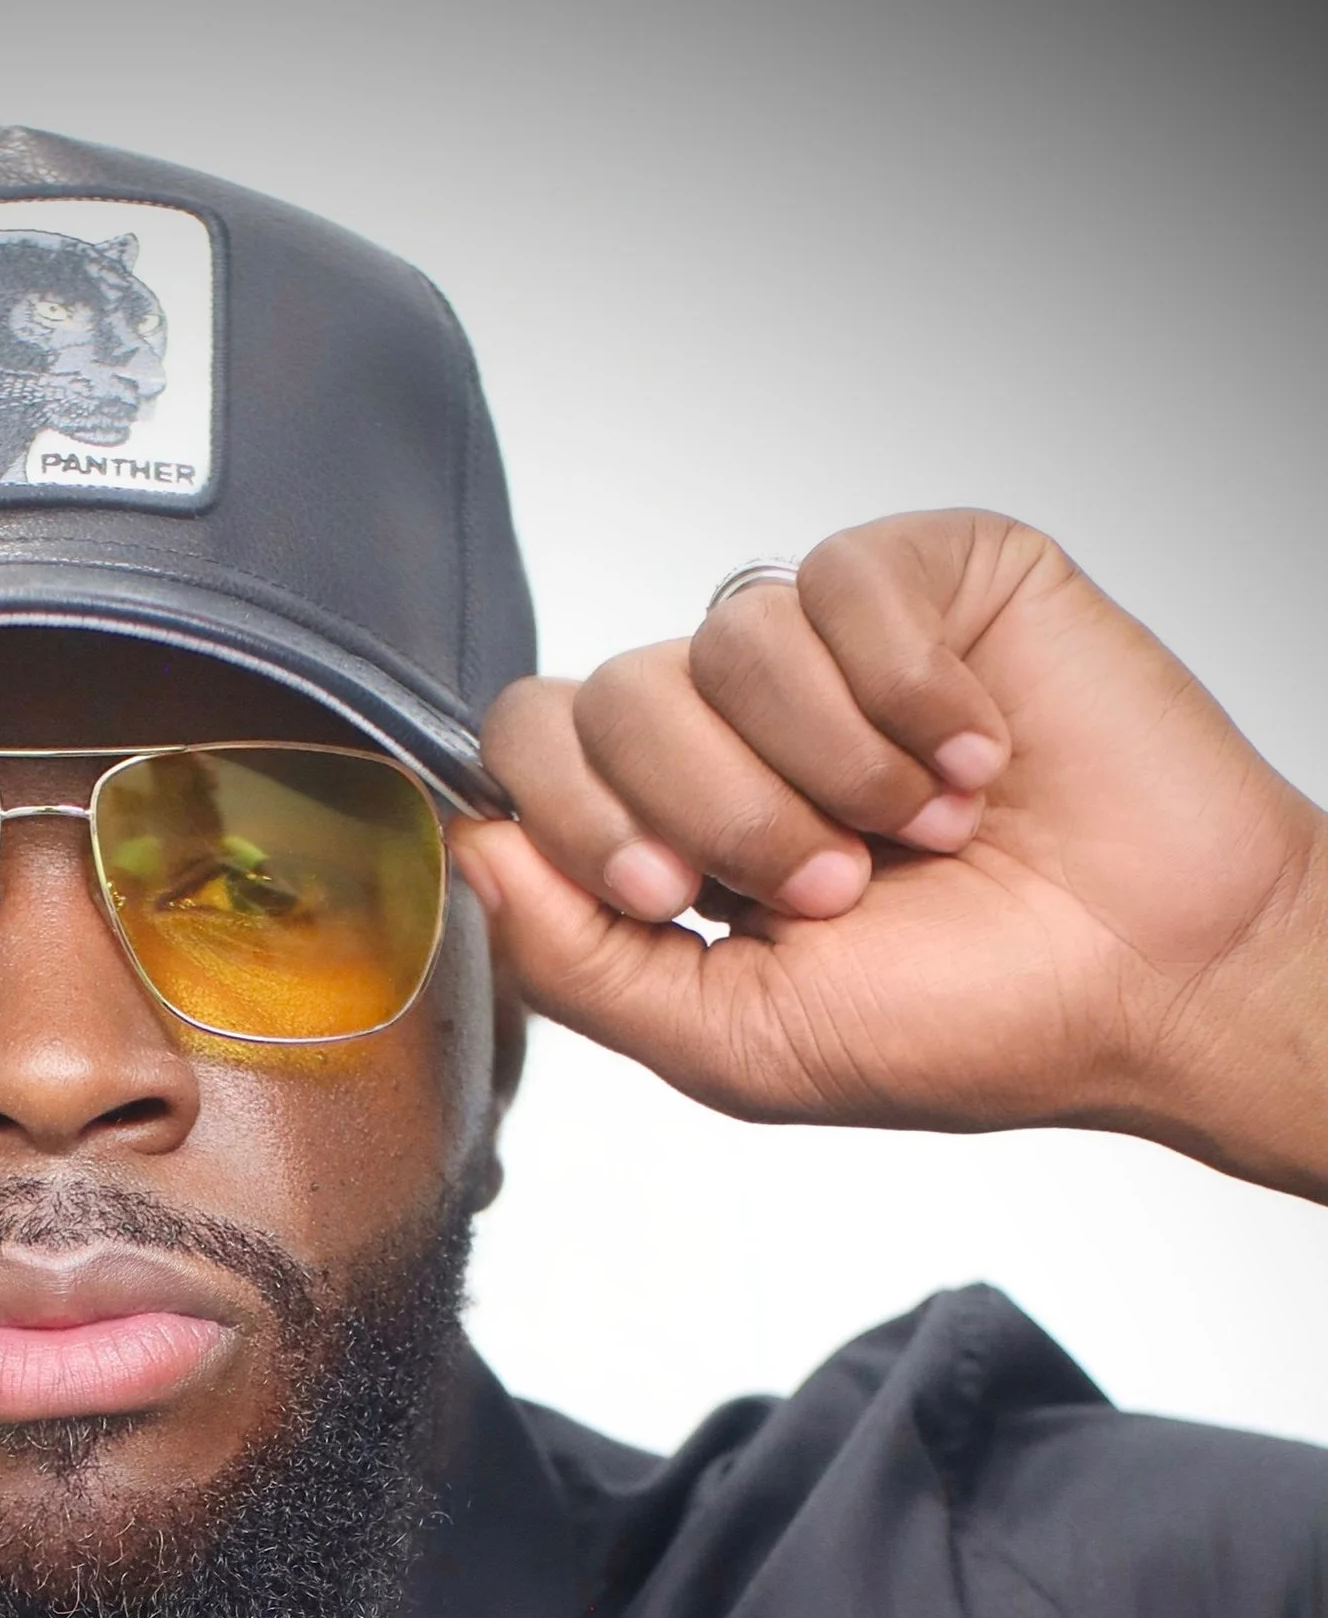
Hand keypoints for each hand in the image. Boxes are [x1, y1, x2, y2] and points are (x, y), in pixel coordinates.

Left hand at [453, 513, 1327, 1200]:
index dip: (578, 816)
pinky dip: (909, 693)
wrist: (1148, 983)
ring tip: (922, 837)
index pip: (532, 752)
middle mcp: (732, 724)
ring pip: (725, 634)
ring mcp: (828, 645)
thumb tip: (470, 850)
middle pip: (609, 694)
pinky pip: (843, 581)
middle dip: (714, 811)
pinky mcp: (929, 577)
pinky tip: (980, 761)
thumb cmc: (958, 1026)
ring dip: (829, 767)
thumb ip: (579, 959)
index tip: (677, 897)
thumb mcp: (732, 1040)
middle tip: (832, 888)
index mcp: (669, 827)